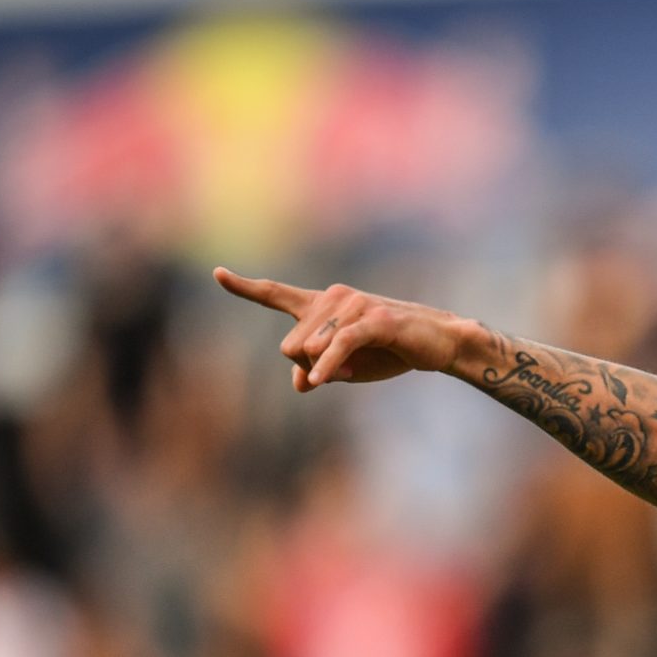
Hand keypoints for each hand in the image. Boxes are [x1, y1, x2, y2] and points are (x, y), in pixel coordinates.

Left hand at [214, 267, 471, 393]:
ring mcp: (352, 306)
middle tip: (342, 370)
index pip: (276, 294)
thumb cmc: (391, 352)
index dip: (245, 287)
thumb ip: (318, 371)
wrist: (437, 343)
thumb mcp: (348, 368)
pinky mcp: (372, 321)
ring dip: (328, 370)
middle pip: (290, 346)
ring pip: (308, 349)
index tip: (218, 274)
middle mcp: (332, 297)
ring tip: (362, 364)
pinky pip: (336, 347)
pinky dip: (328, 366)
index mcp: (323, 305)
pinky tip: (323, 381)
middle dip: (307, 367)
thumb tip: (300, 383)